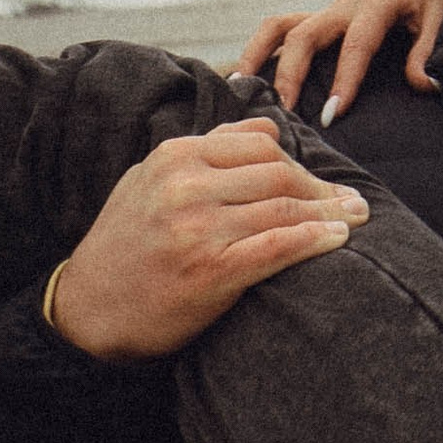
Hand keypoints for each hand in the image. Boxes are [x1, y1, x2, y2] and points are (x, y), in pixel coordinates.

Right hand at [48, 120, 369, 362]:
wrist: (85, 311)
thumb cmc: (125, 245)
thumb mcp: (150, 181)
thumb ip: (206, 151)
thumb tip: (267, 130)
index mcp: (175, 157)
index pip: (259, 144)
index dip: (299, 161)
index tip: (322, 179)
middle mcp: (187, 185)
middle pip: (278, 173)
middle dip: (322, 187)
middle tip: (353, 200)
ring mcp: (199, 228)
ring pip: (284, 206)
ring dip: (330, 212)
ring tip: (357, 217)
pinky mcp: (211, 271)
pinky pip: (277, 246)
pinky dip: (314, 239)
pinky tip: (337, 239)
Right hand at [238, 0, 442, 118]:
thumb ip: (432, 51)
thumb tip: (424, 83)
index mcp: (377, 3)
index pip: (356, 44)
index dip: (344, 80)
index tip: (331, 115)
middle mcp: (345, 4)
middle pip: (305, 34)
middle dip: (289, 74)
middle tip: (282, 114)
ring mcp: (329, 10)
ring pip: (280, 26)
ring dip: (258, 56)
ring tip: (240, 91)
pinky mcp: (321, 19)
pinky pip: (283, 31)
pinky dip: (262, 53)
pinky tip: (247, 81)